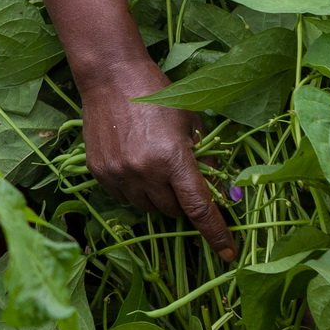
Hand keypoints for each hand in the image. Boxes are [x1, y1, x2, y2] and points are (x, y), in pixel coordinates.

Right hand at [76, 49, 236, 261]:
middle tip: (180, 177)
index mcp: (173, 158)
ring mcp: (120, 174)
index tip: (228, 253)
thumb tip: (218, 191)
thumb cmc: (157, 94)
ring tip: (153, 165)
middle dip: (182, 201)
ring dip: (157, 196)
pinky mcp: (100, 173)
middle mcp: (145, 172)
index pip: (199, 208)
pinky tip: (133, 162)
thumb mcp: (190, 122)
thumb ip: (204, 158)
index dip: (216, 233)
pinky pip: (124, 197)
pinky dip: (134, 188)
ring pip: (148, 208)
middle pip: (173, 211)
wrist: (110, 76)